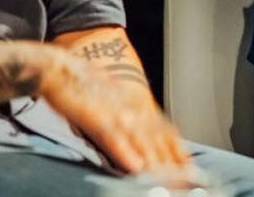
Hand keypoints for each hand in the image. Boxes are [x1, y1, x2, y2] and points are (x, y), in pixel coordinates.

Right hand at [41, 53, 190, 173]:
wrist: (62, 68)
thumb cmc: (84, 82)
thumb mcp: (115, 96)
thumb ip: (129, 114)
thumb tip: (139, 132)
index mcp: (138, 105)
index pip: (166, 132)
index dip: (179, 152)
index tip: (191, 170)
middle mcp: (134, 110)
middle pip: (160, 142)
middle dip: (174, 165)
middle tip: (187, 183)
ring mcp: (119, 115)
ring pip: (144, 144)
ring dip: (157, 166)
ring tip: (169, 184)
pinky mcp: (99, 120)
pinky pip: (116, 141)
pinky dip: (128, 156)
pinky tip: (137, 169)